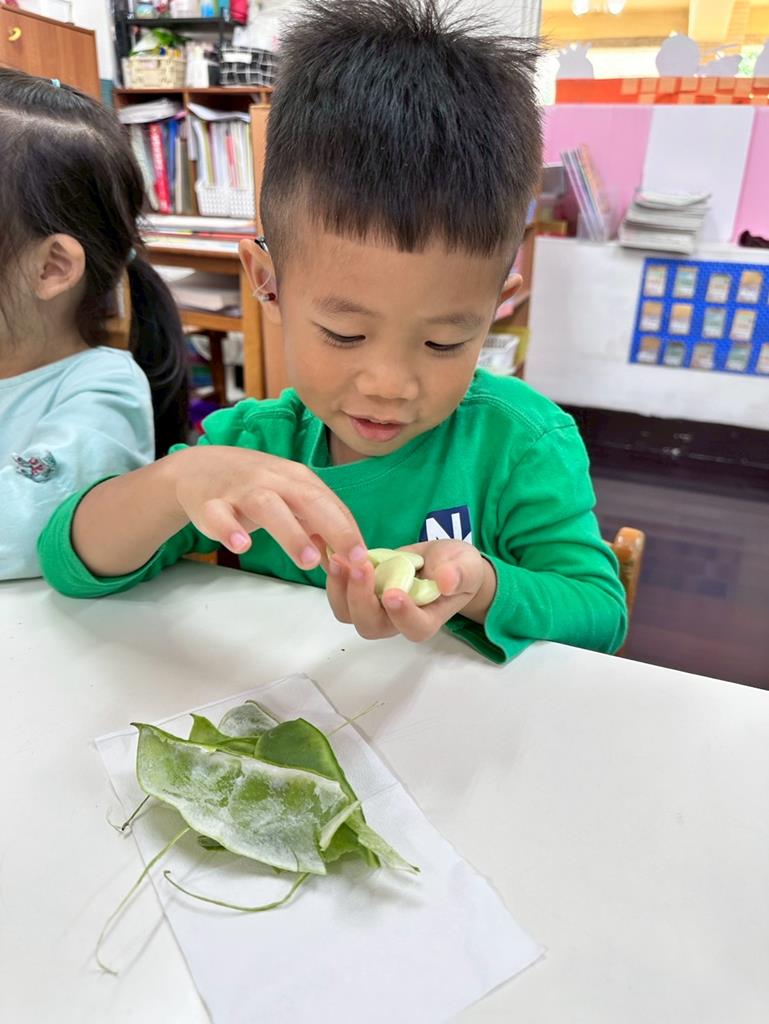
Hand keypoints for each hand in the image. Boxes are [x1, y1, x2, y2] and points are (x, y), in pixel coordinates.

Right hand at [172, 446, 366, 570]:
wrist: (198, 467)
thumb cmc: (254, 487)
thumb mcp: (290, 498)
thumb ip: (318, 527)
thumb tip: (346, 560)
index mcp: (296, 479)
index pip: (330, 503)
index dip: (349, 530)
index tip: (364, 559)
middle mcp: (272, 480)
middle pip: (307, 499)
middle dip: (333, 527)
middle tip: (350, 559)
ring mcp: (240, 490)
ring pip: (268, 507)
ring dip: (290, 533)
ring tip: (308, 561)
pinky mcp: (210, 503)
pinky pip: (219, 516)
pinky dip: (229, 529)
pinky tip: (241, 545)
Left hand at [324, 539, 496, 642]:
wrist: (442, 561)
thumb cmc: (457, 568)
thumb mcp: (467, 566)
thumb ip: (460, 574)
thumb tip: (447, 581)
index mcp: (426, 619)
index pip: (413, 628)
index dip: (402, 615)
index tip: (394, 594)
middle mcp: (395, 619)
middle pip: (371, 625)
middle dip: (361, 599)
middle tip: (361, 568)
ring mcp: (375, 605)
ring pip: (349, 612)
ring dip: (340, 588)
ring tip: (339, 559)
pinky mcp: (362, 589)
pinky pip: (340, 591)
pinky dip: (334, 574)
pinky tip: (330, 552)